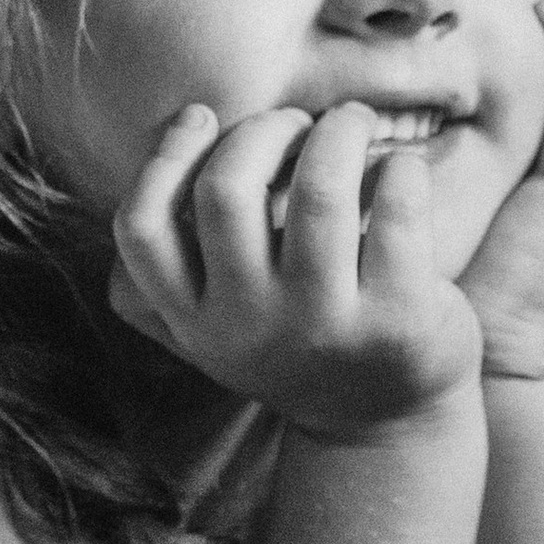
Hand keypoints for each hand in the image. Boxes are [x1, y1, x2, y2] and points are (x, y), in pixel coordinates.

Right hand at [108, 98, 480, 439]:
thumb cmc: (300, 340)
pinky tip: (400, 171)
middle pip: (225, 191)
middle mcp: (249, 326)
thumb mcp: (219, 321)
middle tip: (296, 123)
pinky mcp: (397, 320)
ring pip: (318, 190)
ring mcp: (323, 326)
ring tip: (354, 123)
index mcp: (195, 321)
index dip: (165, 157)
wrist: (387, 426)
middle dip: (263, 129)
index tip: (204, 117)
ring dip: (339, 130)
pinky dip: (400, 167)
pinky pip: (397, 206)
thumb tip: (180, 125)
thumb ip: (182, 259)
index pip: (142, 230)